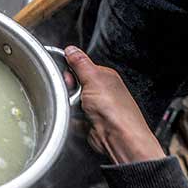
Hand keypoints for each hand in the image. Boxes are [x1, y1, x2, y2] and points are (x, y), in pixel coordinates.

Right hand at [65, 46, 162, 163]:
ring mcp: (95, 107)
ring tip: (79, 109)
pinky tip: (79, 119)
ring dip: (70, 105)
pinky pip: (72, 116)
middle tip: (75, 94)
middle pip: (72, 84)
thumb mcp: (93, 78)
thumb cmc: (116, 110)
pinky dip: (72, 118)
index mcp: (104, 76)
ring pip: (70, 101)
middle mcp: (101, 91)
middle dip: (69, 90)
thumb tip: (71, 50)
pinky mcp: (89, 121)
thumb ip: (80, 63)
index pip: (79, 66)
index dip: (69, 71)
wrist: (119, 138)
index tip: (68, 76)